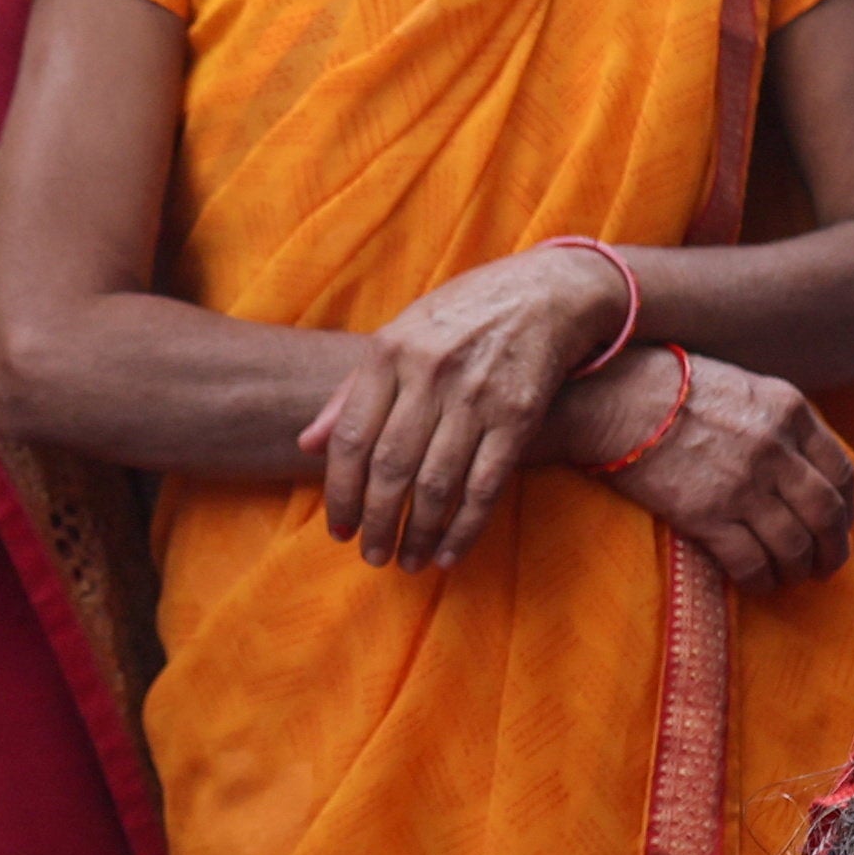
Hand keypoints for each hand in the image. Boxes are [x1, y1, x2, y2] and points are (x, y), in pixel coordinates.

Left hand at [302, 247, 625, 568]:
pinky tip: (449, 554)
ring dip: (419, 533)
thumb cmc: (462, 316)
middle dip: (377, 522)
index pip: (351, 437)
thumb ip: (353, 391)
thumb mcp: (401, 334)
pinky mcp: (519, 415)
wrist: (547, 292)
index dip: (340, 491)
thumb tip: (307, 445)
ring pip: (437, 483)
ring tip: (406, 562)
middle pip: (391, 466)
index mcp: (390, 351)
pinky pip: (485, 486)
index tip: (338, 529)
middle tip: (370, 556)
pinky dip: (465, 528)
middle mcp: (430, 373)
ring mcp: (476, 395)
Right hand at [564, 351, 853, 590]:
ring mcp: (744, 484)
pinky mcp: (708, 515)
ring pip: (795, 544)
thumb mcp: (742, 386)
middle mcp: (776, 449)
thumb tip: (800, 464)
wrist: (614, 400)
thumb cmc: (671, 386)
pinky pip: (751, 562)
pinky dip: (760, 580)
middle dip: (833, 548)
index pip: (840, 470)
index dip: (847, 507)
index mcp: (789, 411)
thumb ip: (777, 420)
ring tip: (791, 578)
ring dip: (799, 569)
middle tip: (827, 565)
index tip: (841, 524)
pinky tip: (756, 584)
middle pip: (826, 513)